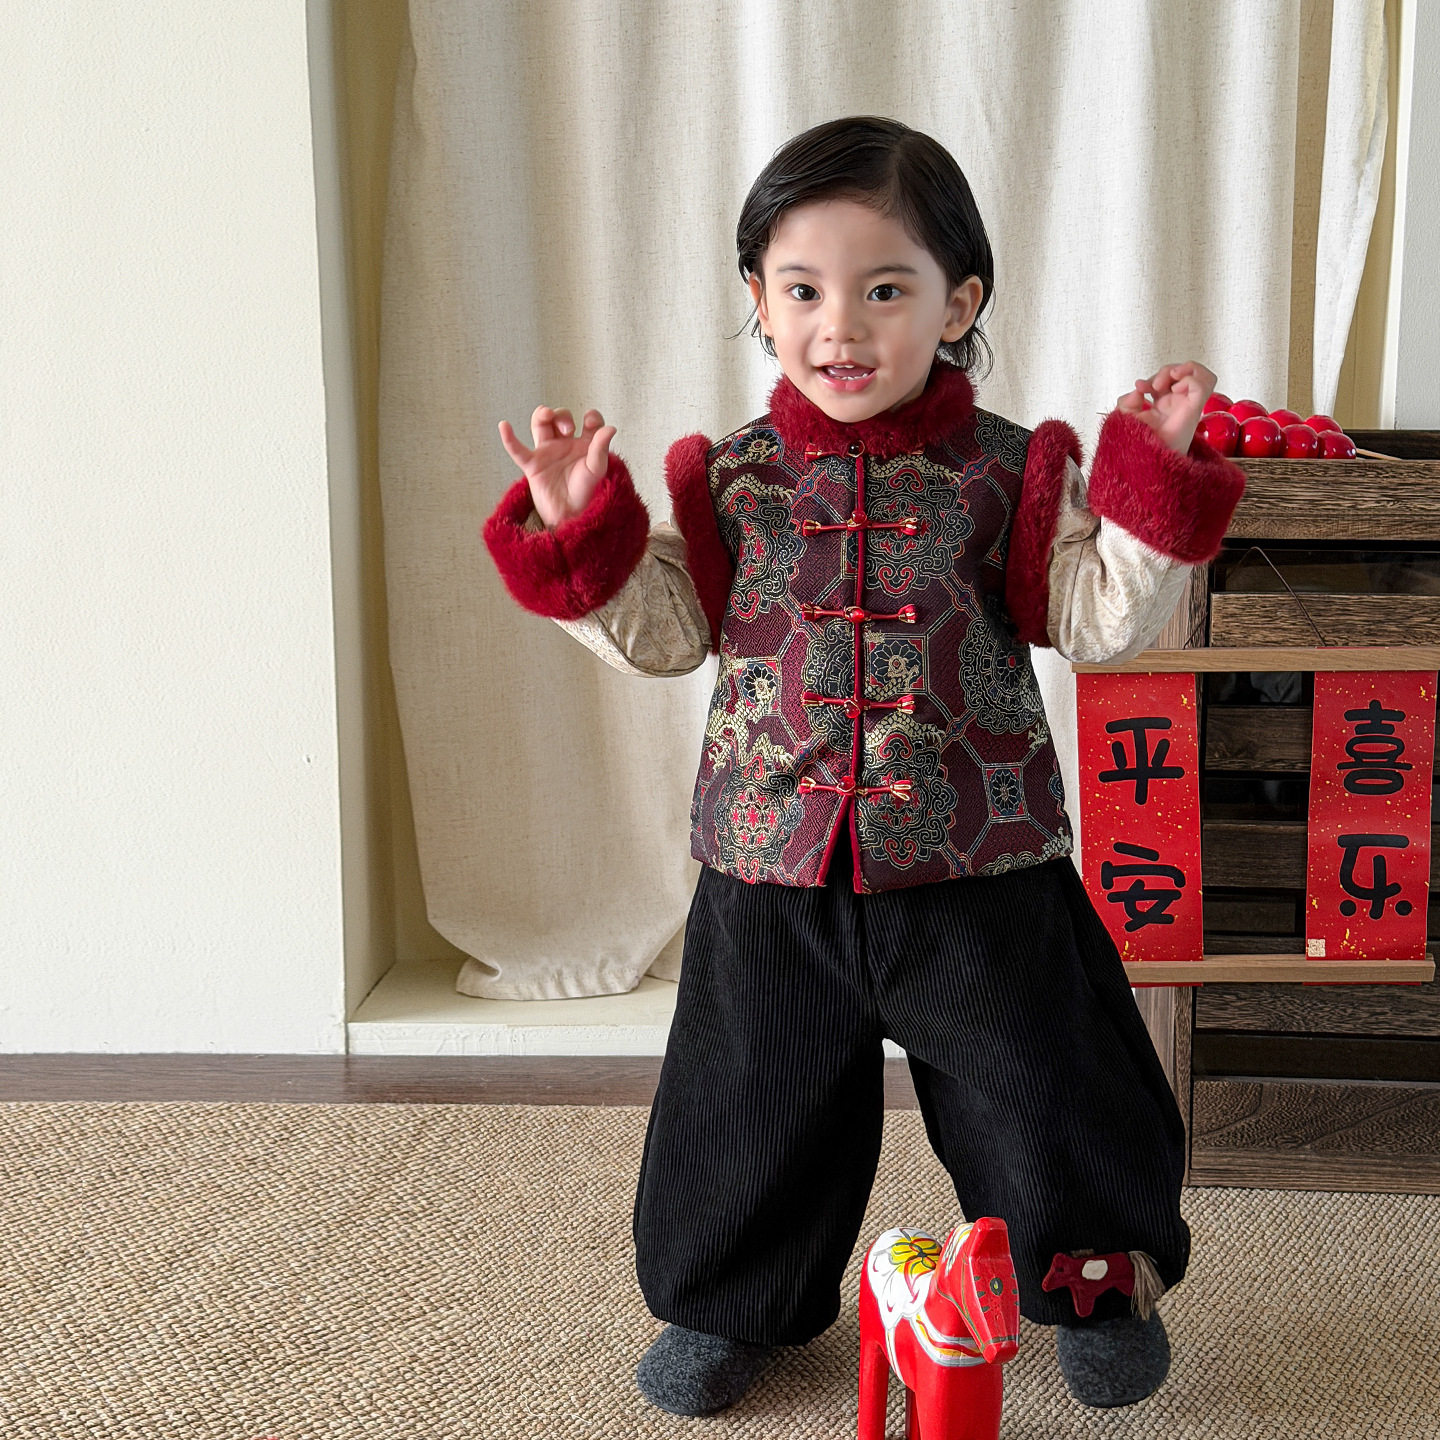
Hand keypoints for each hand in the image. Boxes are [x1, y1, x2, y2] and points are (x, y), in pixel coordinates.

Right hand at [497, 405, 616, 527]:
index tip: (590, 423)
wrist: (571, 517)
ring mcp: (548, 453)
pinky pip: (517, 450)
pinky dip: (509, 439)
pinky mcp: (533, 465)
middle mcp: (566, 445)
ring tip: (547, 417)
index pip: (589, 420)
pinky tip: (504, 426)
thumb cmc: (587, 494)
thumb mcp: (597, 469)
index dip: (591, 417)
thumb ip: (601, 448)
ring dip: (542, 415)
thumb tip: (611, 428)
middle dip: (562, 416)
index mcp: (585, 444)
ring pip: (539, 424)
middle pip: (560, 417)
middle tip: (568, 430)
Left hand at [1115, 362, 1216, 453]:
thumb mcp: (1126, 417)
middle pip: (1184, 372)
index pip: (1168, 379)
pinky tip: (1176, 388)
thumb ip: (1128, 400)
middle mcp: (1179, 404)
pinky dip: (1191, 378)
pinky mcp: (1194, 409)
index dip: (1153, 377)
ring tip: (1170, 379)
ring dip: (1185, 368)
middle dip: (1166, 371)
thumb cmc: (1137, 444)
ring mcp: (1188, 405)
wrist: (1143, 461)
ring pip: (1202, 374)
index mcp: (1164, 405)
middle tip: (1153, 386)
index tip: (1139, 387)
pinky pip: (1204, 384)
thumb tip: (1139, 388)